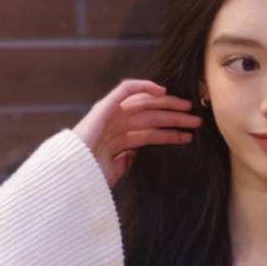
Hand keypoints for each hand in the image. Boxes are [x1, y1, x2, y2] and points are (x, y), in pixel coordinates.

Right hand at [72, 78, 201, 188]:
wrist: (70, 176)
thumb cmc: (88, 178)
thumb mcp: (113, 172)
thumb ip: (125, 162)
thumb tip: (134, 155)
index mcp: (118, 141)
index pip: (150, 133)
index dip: (169, 133)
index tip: (187, 135)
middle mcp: (115, 125)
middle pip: (151, 118)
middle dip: (174, 117)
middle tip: (196, 120)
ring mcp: (110, 115)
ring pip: (145, 106)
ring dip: (168, 107)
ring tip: (190, 111)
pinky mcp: (104, 107)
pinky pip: (125, 90)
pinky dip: (143, 87)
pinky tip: (162, 91)